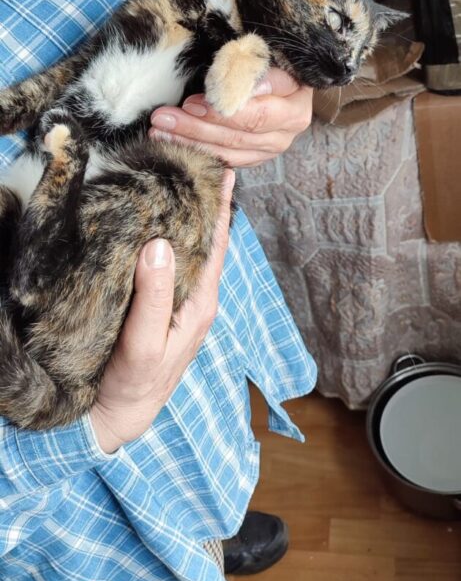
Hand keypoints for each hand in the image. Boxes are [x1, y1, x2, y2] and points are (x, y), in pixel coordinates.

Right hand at [89, 169, 234, 452]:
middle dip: (205, 203)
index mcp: (201, 302)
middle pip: (206, 241)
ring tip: (179, 181)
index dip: (221, 208)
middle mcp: (196, 298)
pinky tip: (156, 222)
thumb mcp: (144, 342)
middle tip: (198, 164)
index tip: (226, 172)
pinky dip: (167, 236)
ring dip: (187, 217)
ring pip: (188, 250)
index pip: (217, 245)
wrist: (120, 416)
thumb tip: (161, 243)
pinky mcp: (161, 306)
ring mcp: (180, 302)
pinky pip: (170, 263)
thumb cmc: (135, 383)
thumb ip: (153, 296)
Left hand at [148, 68, 312, 167]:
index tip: (190, 102)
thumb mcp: (264, 54)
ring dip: (191, 141)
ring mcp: (273, 147)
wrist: (282, 81)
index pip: (259, 109)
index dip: (223, 108)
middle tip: (163, 118)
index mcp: (295, 101)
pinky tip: (171, 144)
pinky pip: (226, 160)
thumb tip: (236, 78)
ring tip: (159, 131)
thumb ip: (251, 64)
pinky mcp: (257, 157)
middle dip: (197, 126)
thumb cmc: (267, 60)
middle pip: (241, 132)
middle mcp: (289, 128)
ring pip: (230, 149)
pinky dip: (198, 152)